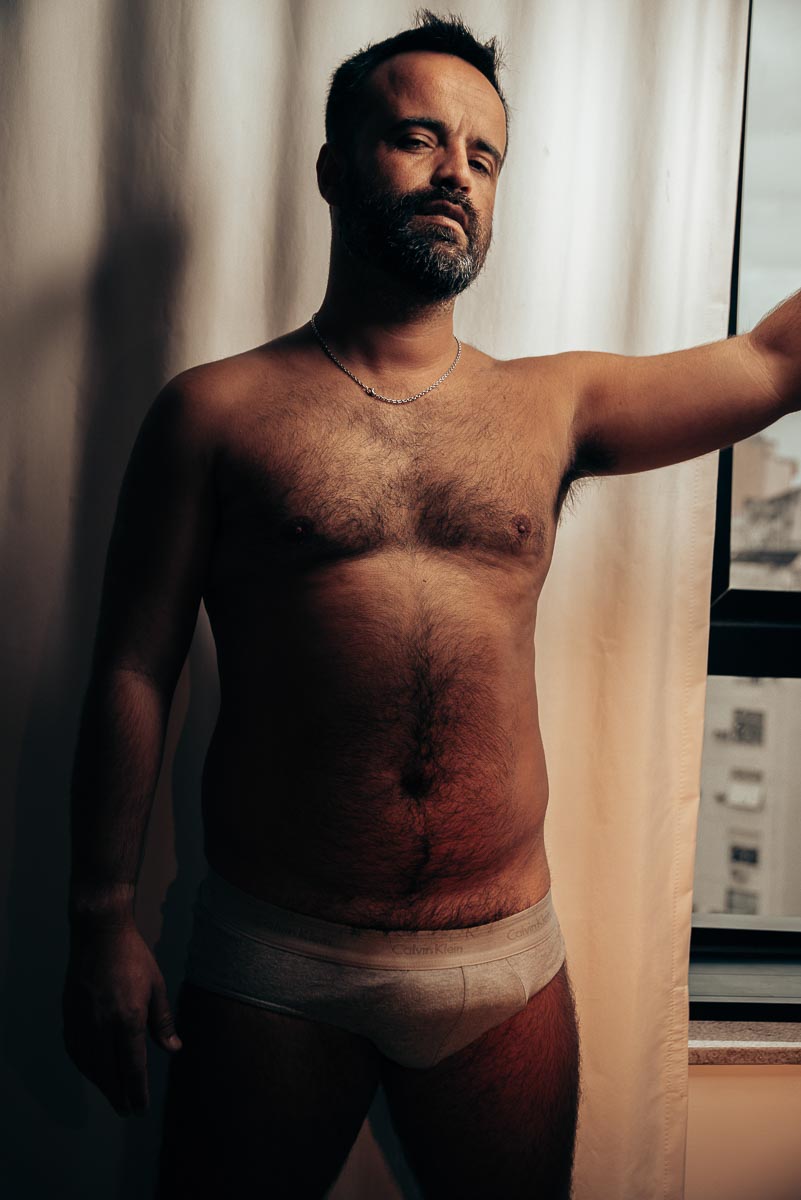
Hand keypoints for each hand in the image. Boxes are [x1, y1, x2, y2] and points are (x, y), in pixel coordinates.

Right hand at [62, 922, 182, 1116]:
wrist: (99, 933)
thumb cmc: (133, 957)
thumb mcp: (156, 986)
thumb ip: (162, 1021)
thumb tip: (173, 1049)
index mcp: (128, 1017)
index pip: (132, 1066)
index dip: (137, 1090)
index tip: (140, 1107)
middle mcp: (102, 1024)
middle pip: (108, 1071)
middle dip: (118, 1094)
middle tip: (126, 1110)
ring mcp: (83, 1019)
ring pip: (89, 1063)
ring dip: (100, 1082)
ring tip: (112, 1093)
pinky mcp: (69, 1013)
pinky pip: (75, 1049)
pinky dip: (84, 1065)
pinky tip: (92, 1069)